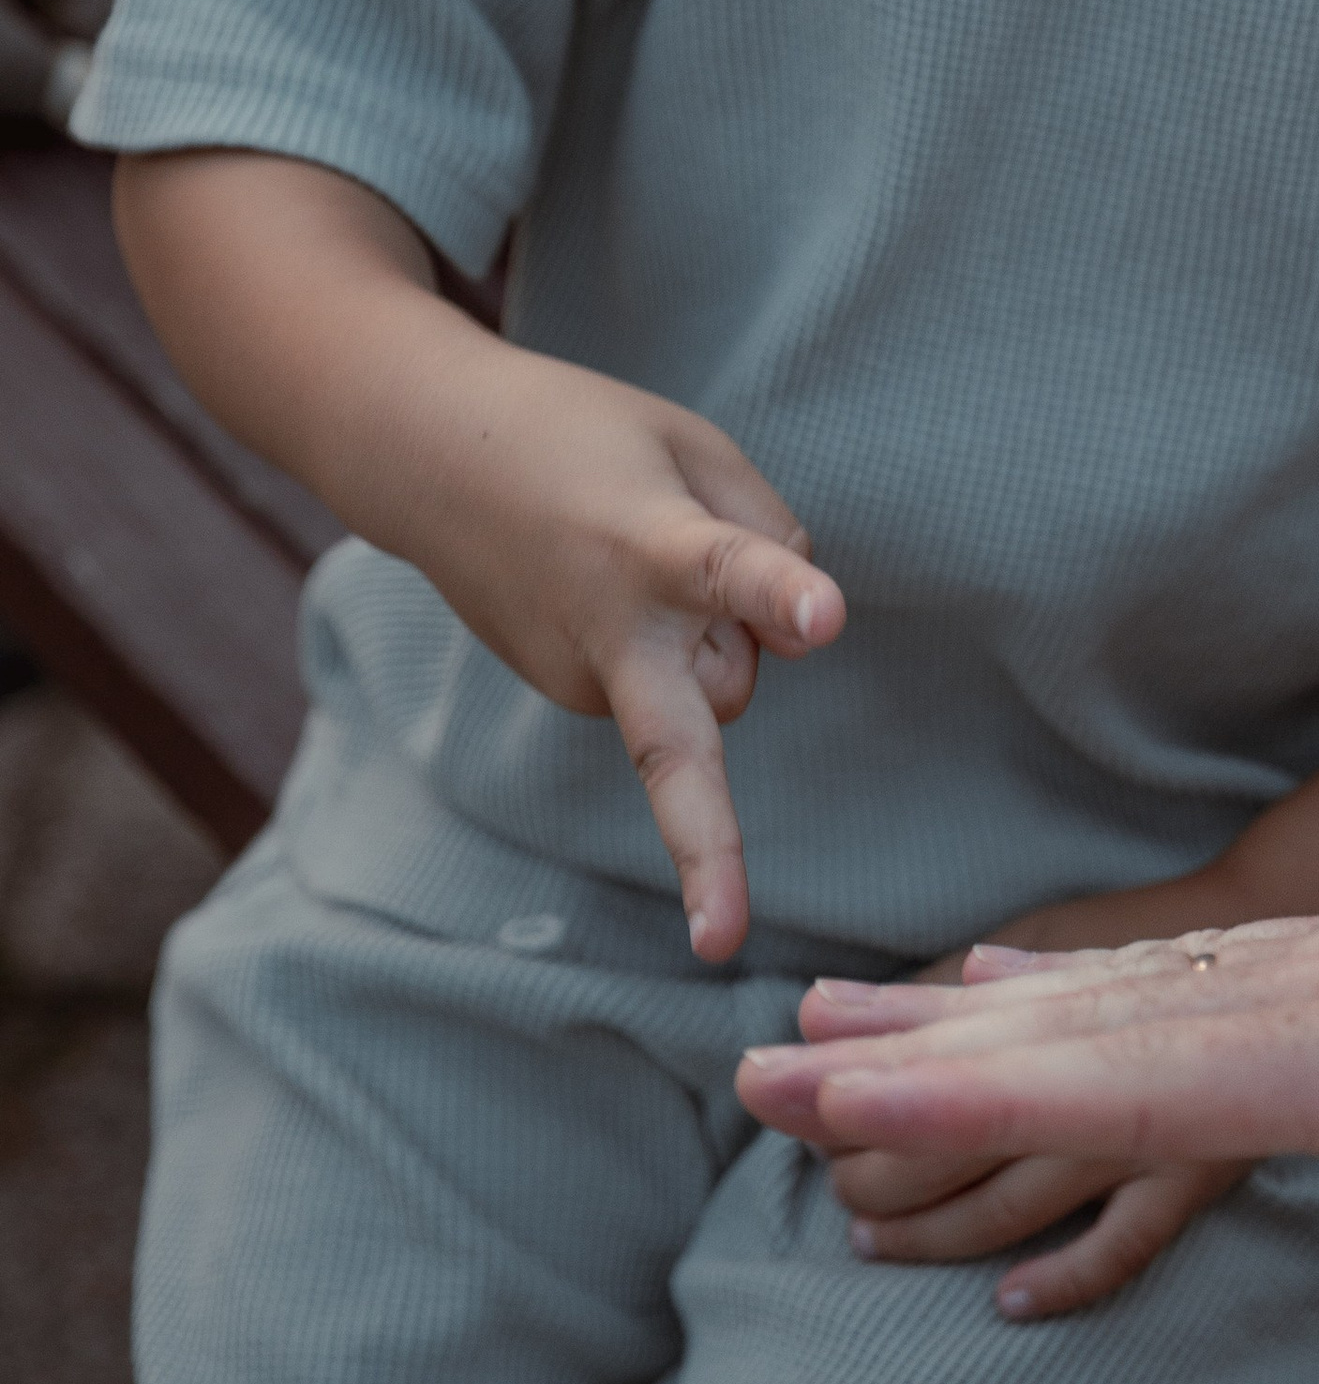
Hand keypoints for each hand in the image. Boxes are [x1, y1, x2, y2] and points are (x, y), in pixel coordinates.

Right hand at [398, 347, 843, 963]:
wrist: (429, 458)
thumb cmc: (583, 438)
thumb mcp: (692, 445)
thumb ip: (767, 532)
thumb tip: (801, 644)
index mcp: (650, 543)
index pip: (726, 570)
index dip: (777, 594)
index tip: (824, 621)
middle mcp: (609, 632)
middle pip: (676, 750)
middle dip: (706, 850)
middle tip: (723, 944)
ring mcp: (579, 679)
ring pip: (712, 687)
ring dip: (712, 638)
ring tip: (641, 545)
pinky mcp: (566, 696)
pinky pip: (671, 684)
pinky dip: (669, 641)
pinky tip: (610, 579)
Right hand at [741, 762, 1318, 1383]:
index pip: (1151, 1083)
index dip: (986, 1104)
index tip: (841, 1105)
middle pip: (1090, 1029)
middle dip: (921, 1064)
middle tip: (758, 1071)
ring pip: (1115, 991)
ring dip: (967, 1017)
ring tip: (829, 1022)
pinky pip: (1171, 969)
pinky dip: (1062, 983)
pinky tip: (1000, 980)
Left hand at [779, 873, 1259, 1319]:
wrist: (1313, 976)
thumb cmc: (1169, 973)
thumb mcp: (1064, 961)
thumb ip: (952, 991)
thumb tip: (829, 1005)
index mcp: (1049, 1008)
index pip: (921, 1040)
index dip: (838, 1066)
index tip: (759, 1080)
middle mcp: (1085, 1066)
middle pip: (950, 1123)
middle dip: (866, 1148)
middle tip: (813, 1171)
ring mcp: (1140, 1127)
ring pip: (1013, 1190)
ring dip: (933, 1222)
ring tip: (865, 1236)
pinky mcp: (1196, 1177)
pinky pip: (1123, 1243)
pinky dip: (1061, 1276)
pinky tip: (1005, 1303)